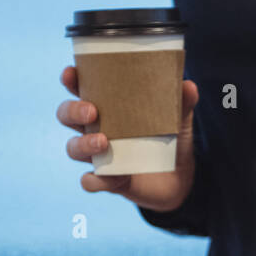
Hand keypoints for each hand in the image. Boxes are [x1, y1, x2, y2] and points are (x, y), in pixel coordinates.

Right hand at [56, 67, 199, 211]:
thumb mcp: (179, 119)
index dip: (70, 80)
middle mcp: (95, 128)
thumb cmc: (170, 138)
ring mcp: (99, 156)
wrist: (180, 178)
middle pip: (66, 115)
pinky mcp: (107, 180)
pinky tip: (109, 176)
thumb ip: (182, 102)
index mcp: (108, 107)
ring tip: (103, 142)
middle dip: (72, 110)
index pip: (80, 88)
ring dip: (83, 144)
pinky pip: (90, 182)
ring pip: (73, 148)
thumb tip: (188, 85)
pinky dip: (95, 180)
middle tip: (92, 111)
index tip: (71, 73)